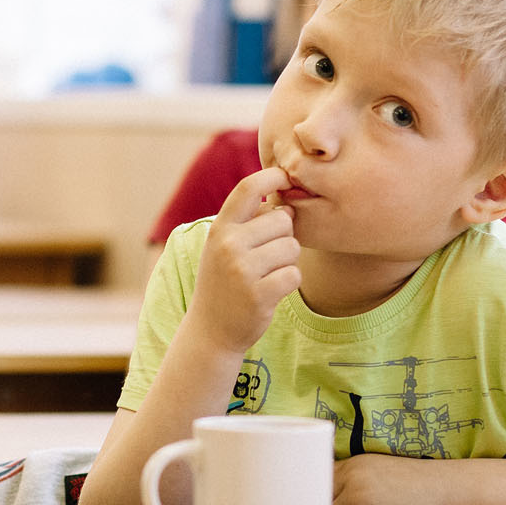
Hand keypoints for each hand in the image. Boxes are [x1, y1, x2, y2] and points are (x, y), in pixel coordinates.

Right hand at [187, 166, 300, 354]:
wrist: (211, 330)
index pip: (248, 188)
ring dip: (288, 261)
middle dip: (285, 235)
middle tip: (268, 255)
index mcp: (220, 228)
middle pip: (282, 220)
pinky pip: (294, 274)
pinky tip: (272, 290)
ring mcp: (242, 270)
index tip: (286, 177)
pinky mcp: (259, 294)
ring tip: (267, 274)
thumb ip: (250, 222)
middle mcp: (228, 245)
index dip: (273, 175)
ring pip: (291, 247)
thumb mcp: (225, 246)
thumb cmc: (225, 281)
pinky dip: (289, 281)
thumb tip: (288, 203)